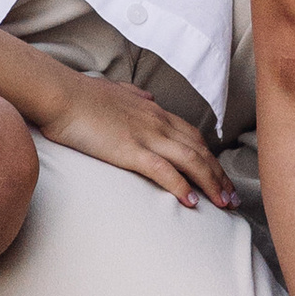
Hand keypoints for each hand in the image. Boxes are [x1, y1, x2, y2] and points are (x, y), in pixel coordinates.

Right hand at [26, 67, 237, 212]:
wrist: (61, 93)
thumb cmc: (82, 94)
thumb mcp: (116, 89)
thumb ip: (135, 94)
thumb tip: (147, 95)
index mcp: (154, 110)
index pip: (193, 136)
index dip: (210, 158)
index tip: (220, 177)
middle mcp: (157, 122)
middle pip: (200, 151)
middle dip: (219, 176)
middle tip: (233, 199)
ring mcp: (146, 135)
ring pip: (191, 161)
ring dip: (210, 184)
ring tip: (223, 205)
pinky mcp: (130, 150)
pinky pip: (163, 171)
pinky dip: (181, 187)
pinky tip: (192, 203)